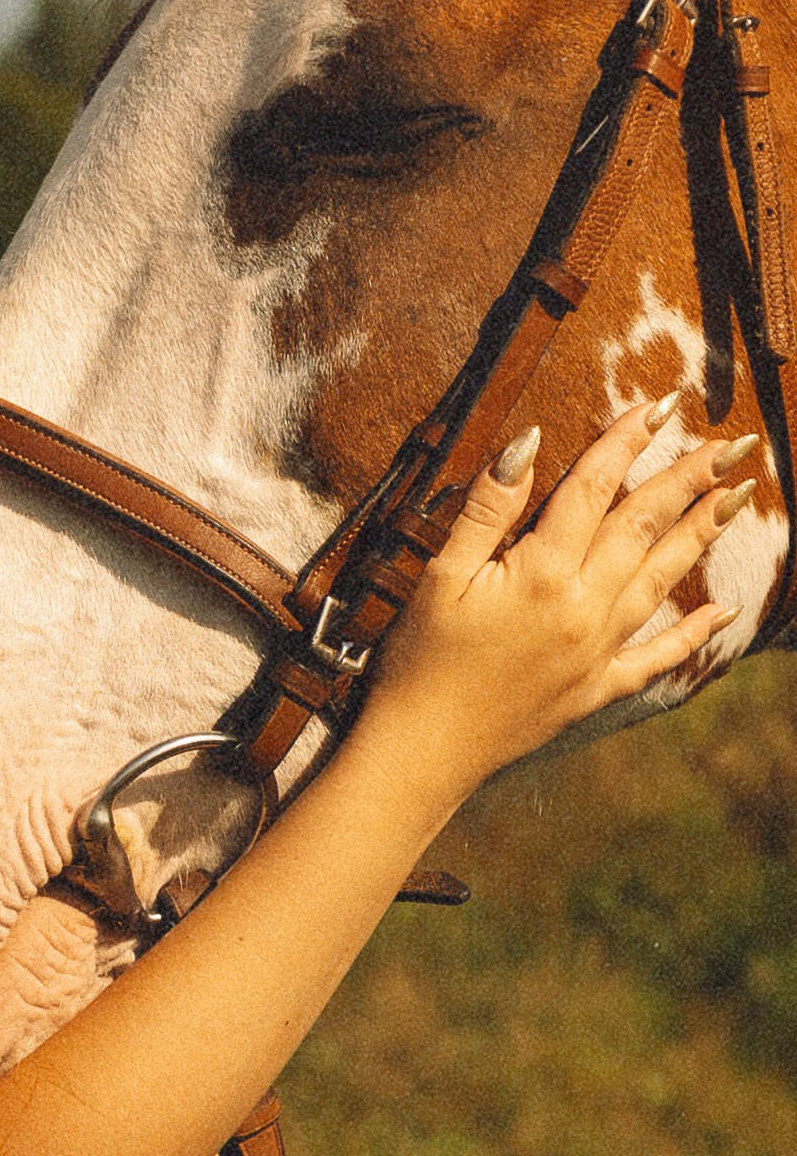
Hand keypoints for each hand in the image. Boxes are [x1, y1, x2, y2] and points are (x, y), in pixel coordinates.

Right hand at [363, 400, 754, 796]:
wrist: (422, 750)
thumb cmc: (419, 659)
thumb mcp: (440, 574)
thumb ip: (489, 508)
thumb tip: (527, 442)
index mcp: (542, 573)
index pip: (593, 489)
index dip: (626, 442)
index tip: (660, 405)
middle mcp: (583, 608)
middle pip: (643, 527)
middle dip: (689, 480)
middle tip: (733, 446)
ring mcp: (596, 651)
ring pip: (661, 579)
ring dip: (701, 535)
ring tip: (737, 498)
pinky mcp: (596, 688)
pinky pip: (657, 658)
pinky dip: (693, 634)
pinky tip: (725, 611)